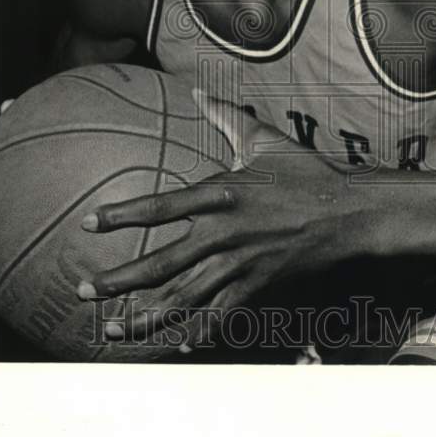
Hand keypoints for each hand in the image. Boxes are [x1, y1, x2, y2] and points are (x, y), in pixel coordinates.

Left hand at [77, 90, 360, 343]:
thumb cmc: (305, 171)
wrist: (350, 212)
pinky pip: (222, 316)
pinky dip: (197, 334)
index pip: (160, 207)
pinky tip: (173, 345)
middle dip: (120, 280)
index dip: (120, 216)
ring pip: (184, 298)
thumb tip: (196, 91)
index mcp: (221, 194)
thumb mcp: (264, 138)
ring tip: (113, 329)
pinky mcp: (260, 286)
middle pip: (162, 263)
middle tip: (86, 290)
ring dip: (146, 317)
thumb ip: (226, 117)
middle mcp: (225, 233)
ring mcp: (242, 264)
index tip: (87, 225)